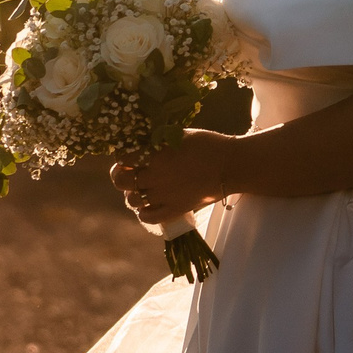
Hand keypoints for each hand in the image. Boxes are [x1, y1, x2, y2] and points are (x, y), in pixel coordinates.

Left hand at [110, 129, 235, 226]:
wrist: (231, 166)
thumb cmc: (208, 145)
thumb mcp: (179, 135)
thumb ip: (158, 141)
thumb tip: (142, 143)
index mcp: (156, 155)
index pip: (123, 158)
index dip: (123, 157)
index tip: (128, 156)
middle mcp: (155, 176)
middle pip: (121, 181)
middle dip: (121, 176)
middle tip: (129, 173)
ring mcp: (164, 195)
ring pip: (132, 200)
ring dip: (133, 193)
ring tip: (142, 188)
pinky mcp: (175, 210)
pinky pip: (148, 217)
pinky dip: (143, 212)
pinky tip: (148, 205)